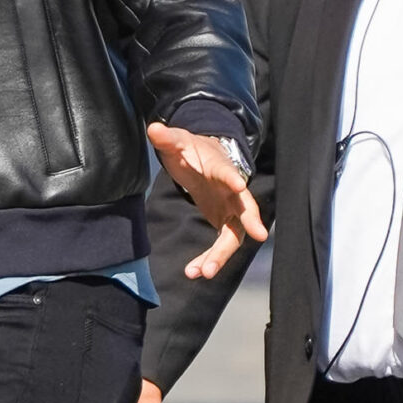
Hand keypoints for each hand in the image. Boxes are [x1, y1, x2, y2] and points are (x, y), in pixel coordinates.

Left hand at [147, 123, 267, 278]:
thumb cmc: (192, 150)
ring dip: (219, 255)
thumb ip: (167, 139)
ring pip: (233, 236)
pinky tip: (193, 272)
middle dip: (244, 227)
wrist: (203, 159)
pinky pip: (220, 245)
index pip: (230, 173)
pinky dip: (209, 258)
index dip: (234, 179)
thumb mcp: (177, 143)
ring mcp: (231, 210)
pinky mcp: (224, 223)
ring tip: (201, 273)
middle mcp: (233, 192)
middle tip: (249, 239)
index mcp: (222, 169)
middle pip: (244, 212)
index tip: (240, 186)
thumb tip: (153, 128)